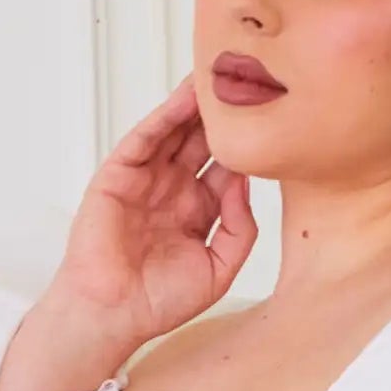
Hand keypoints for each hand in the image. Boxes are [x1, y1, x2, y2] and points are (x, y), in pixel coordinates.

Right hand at [32, 89, 258, 375]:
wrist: (115, 314)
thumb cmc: (160, 300)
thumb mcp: (219, 267)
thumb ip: (240, 228)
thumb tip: (246, 183)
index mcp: (198, 210)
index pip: (226, 167)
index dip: (247, 146)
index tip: (275, 121)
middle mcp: (173, 189)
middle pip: (201, 142)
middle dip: (221, 116)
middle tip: (247, 83)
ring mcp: (145, 180)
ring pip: (174, 133)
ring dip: (193, 105)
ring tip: (217, 76)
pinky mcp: (118, 176)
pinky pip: (144, 140)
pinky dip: (163, 118)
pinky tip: (183, 100)